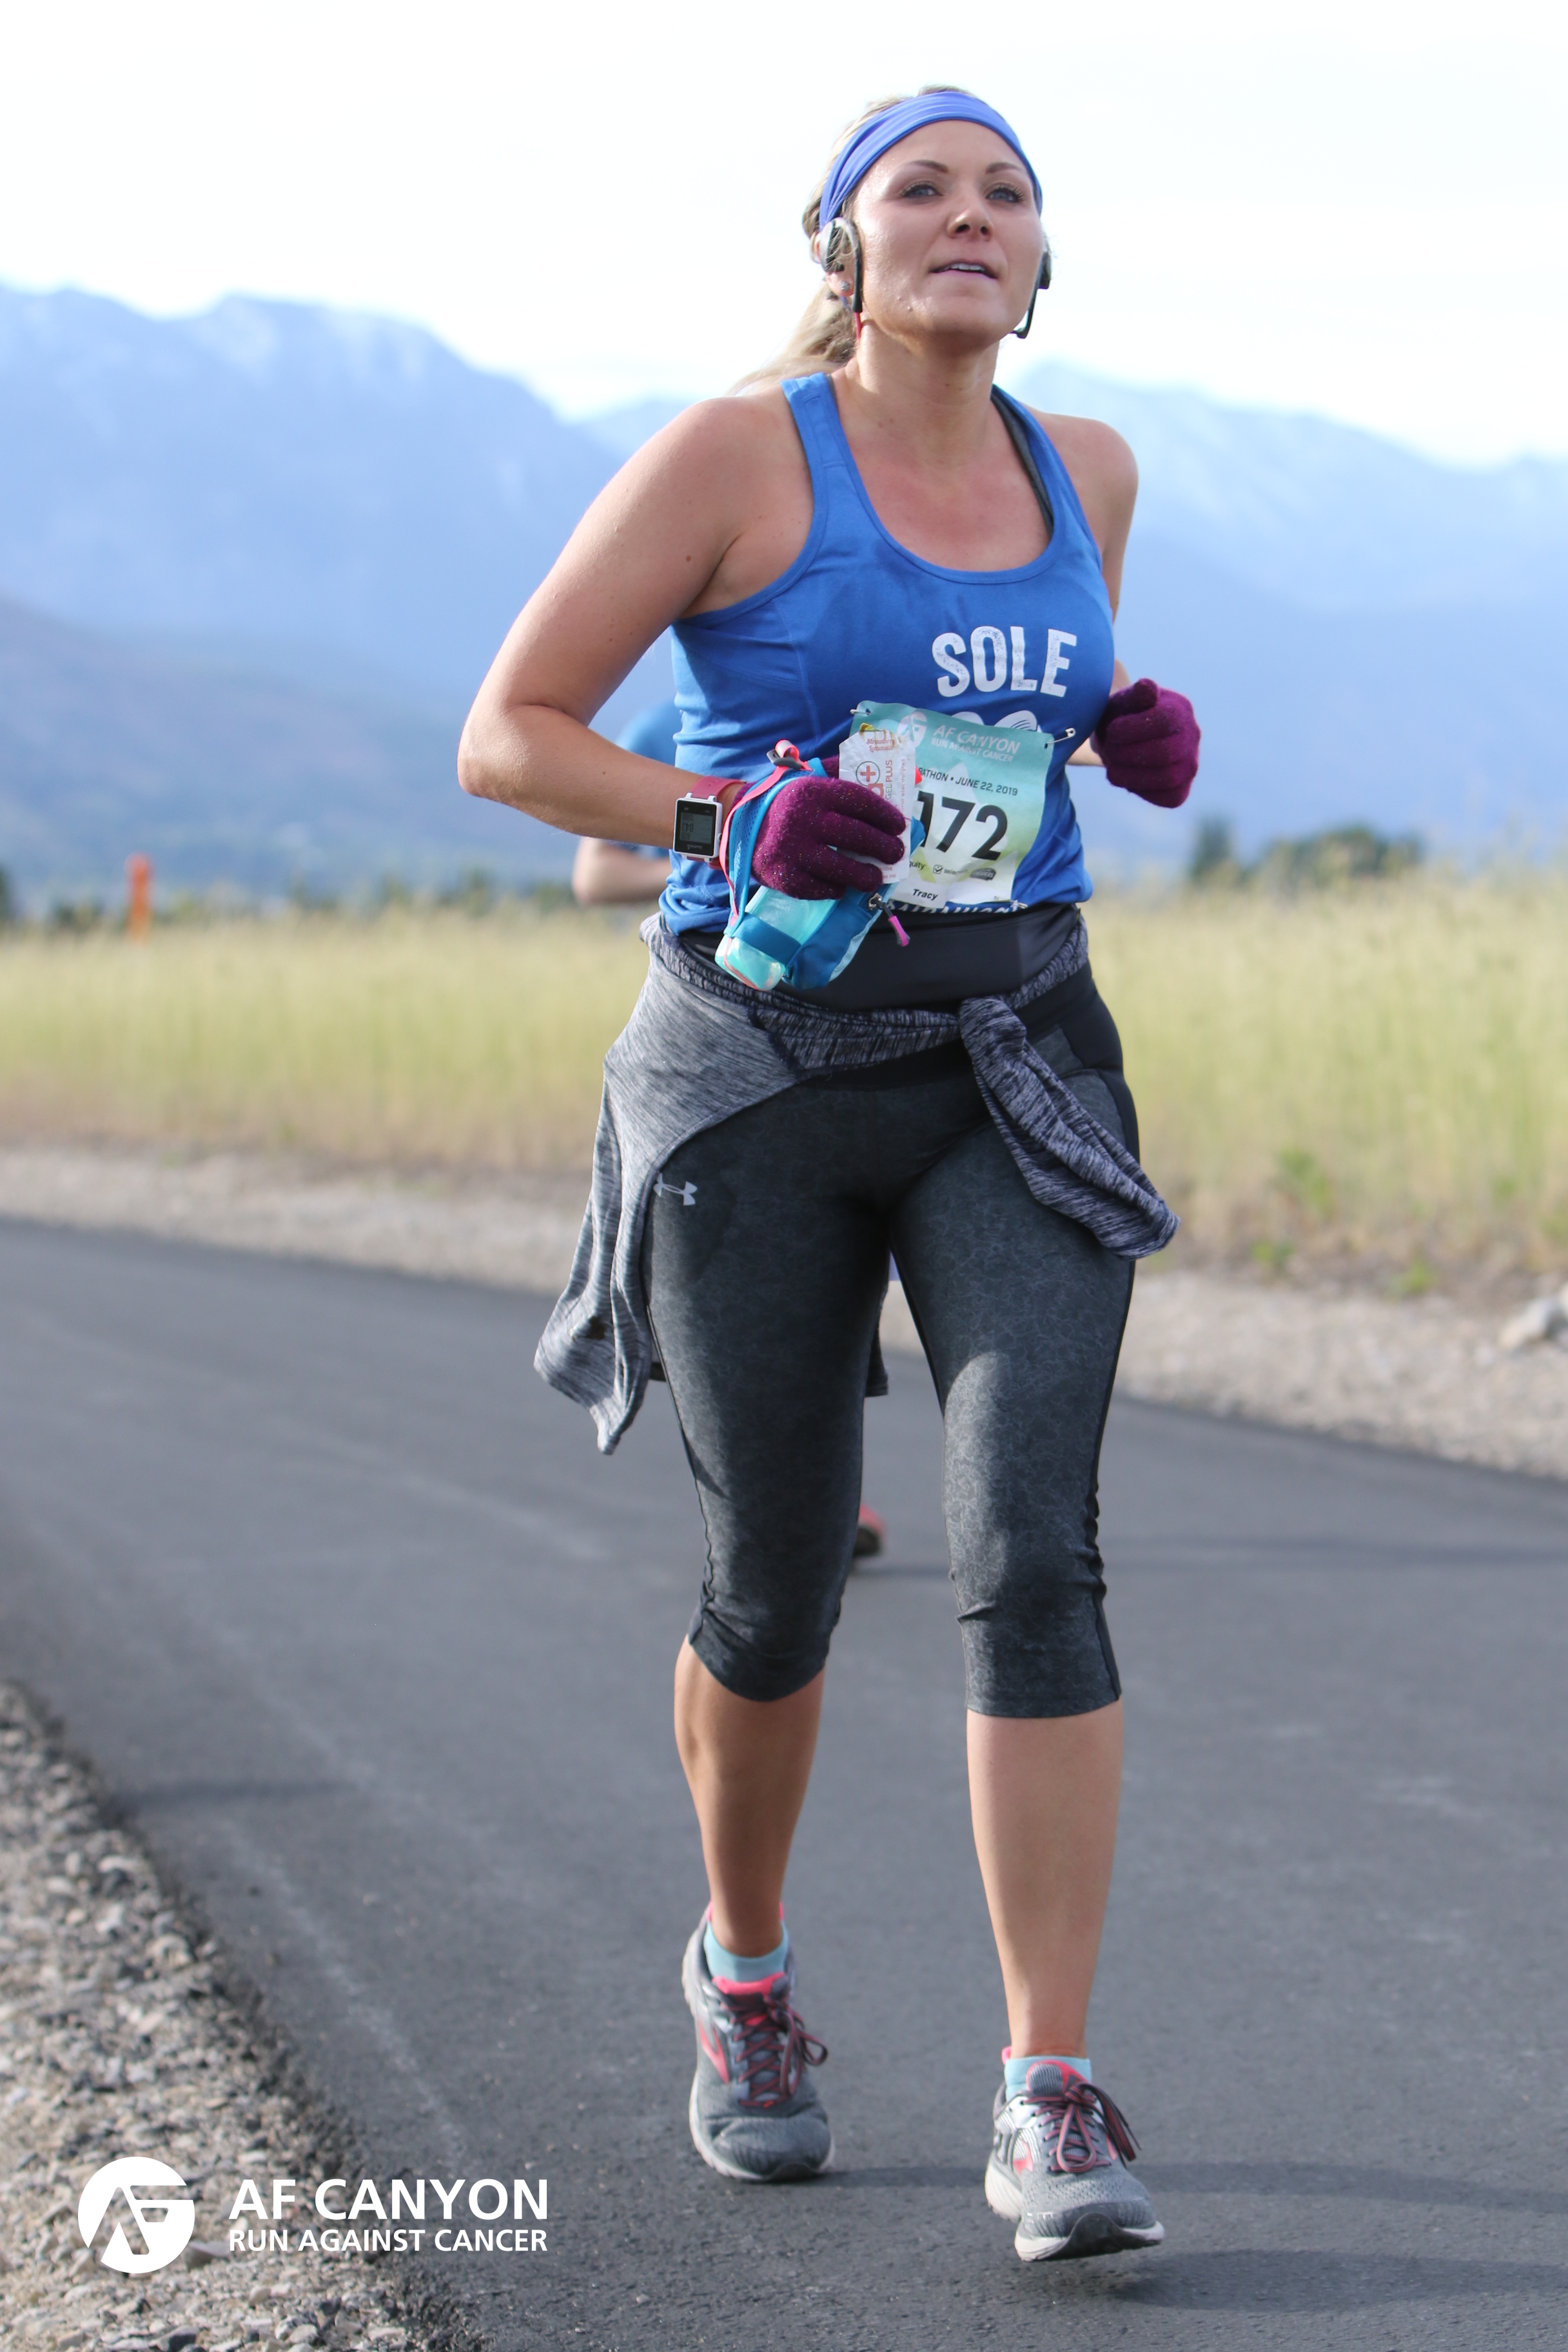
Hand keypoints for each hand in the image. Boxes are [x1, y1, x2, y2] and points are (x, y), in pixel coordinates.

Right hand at [751, 776, 905, 898]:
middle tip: (896, 853)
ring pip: (841, 868)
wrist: (740, 826)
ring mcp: (792, 850)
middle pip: (855, 836)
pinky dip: (835, 889)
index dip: (884, 815)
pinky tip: (843, 886)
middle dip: (883, 846)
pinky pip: (820, 888)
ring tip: (876, 877)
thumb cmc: (785, 804)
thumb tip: (880, 780)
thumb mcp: (806, 779)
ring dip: (865, 876)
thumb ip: (838, 772)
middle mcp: (802, 819)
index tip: (900, 825)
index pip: (859, 801)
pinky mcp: (784, 877)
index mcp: (812, 791)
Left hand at [1093, 679, 1199, 807]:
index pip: (1165, 721)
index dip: (1133, 730)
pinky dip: (1143, 790)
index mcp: (1180, 709)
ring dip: (1132, 776)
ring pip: (1168, 778)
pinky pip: (1169, 797)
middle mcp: (1192, 736)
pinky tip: (1126, 778)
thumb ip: (1134, 695)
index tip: (1112, 731)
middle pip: (1166, 753)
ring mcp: (1190, 764)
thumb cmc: (1119, 717)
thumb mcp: (1122, 701)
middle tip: (1109, 752)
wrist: (1117, 740)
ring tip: (1112, 769)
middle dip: (1129, 755)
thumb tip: (1147, 687)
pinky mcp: (1182, 789)